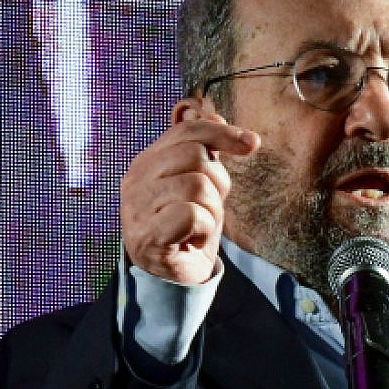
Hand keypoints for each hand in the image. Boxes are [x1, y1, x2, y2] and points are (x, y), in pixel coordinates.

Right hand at [120, 98, 258, 284]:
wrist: (174, 276)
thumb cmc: (189, 226)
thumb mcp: (200, 181)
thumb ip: (203, 148)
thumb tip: (214, 112)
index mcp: (147, 160)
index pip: (187, 130)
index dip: (223, 132)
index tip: (252, 144)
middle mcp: (136, 179)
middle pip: (196, 156)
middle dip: (218, 182)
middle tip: (210, 206)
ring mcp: (137, 208)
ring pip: (198, 186)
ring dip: (212, 210)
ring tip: (200, 226)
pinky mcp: (147, 236)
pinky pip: (191, 214)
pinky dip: (204, 229)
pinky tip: (194, 239)